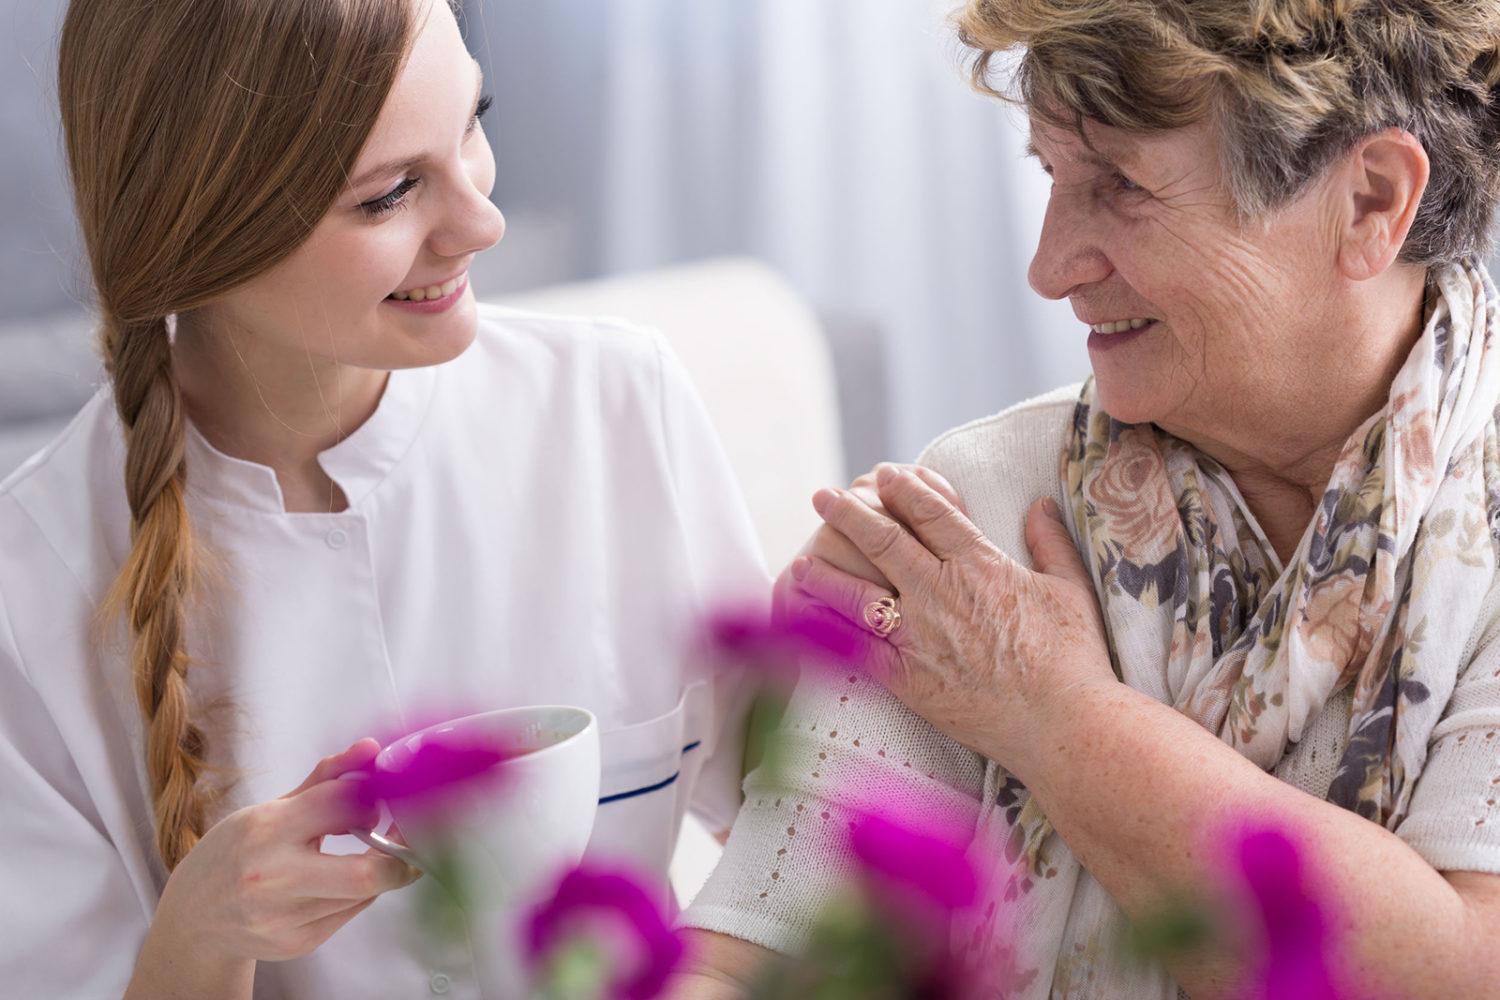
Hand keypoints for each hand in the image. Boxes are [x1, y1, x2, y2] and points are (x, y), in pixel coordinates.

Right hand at [149, 740, 420, 964]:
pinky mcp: (294, 944)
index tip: (379, 802)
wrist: (193, 917)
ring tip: (367, 854)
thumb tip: (373, 748)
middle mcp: (271, 876)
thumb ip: (327, 778)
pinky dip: (357, 893)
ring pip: (362, 893)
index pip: (344, 803)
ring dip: (378, 871)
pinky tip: (340, 882)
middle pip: (367, 872)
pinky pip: (349, 913)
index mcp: (265, 829)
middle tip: (409, 839)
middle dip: (402, 855)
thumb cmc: (237, 852)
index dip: (373, 800)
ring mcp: (282, 918)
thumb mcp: (273, 808)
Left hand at [792, 466, 1113, 772]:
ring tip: (803, 557)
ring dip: (825, 570)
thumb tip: (1040, 503)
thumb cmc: (1072, 659)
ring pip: (858, 592)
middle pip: (883, 541)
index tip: (884, 475)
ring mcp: (918, 636)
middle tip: (823, 497)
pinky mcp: (907, 677)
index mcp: (979, 565)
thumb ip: (1050, 542)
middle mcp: (940, 593)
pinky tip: (809, 621)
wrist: (1061, 723)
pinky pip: (856, 648)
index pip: (930, 512)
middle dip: (848, 513)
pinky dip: (829, 631)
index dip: (903, 488)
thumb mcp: (1069, 589)